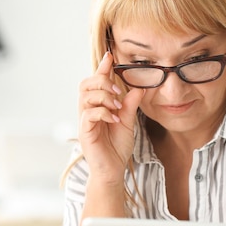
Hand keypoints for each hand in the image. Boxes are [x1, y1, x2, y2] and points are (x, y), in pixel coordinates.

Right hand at [77, 51, 144, 180]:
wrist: (113, 170)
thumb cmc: (117, 146)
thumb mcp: (128, 121)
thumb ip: (131, 104)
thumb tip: (140, 87)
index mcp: (98, 106)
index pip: (97, 82)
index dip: (102, 67)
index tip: (110, 55)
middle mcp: (88, 111)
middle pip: (86, 85)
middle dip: (102, 81)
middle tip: (119, 90)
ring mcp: (85, 121)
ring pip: (86, 97)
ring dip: (104, 96)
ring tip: (118, 106)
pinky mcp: (85, 132)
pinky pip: (89, 114)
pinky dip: (103, 113)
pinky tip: (114, 119)